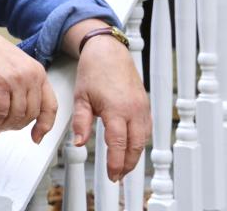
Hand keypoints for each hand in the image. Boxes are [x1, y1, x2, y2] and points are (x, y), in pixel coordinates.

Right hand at [0, 24, 56, 143]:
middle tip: (5, 127)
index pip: (50, 106)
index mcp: (37, 72)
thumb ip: (24, 82)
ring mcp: (15, 81)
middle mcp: (30, 76)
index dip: (45, 125)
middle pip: (31, 114)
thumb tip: (24, 108)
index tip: (37, 136)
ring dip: (5, 126)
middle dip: (17, 126)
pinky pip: (1, 113)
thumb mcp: (15, 64)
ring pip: (17, 117)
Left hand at [71, 32, 150, 180]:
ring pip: (144, 139)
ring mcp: (142, 107)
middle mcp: (133, 109)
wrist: (108, 51)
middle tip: (117, 176)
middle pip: (135, 146)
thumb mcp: (81, 97)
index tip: (112, 175)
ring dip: (135, 155)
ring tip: (123, 165)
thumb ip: (81, 122)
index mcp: (116, 109)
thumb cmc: (94, 70)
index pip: (118, 144)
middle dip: (127, 165)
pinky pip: (147, 129)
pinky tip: (132, 146)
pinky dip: (141, 141)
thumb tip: (79, 143)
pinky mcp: (145, 105)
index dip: (116, 163)